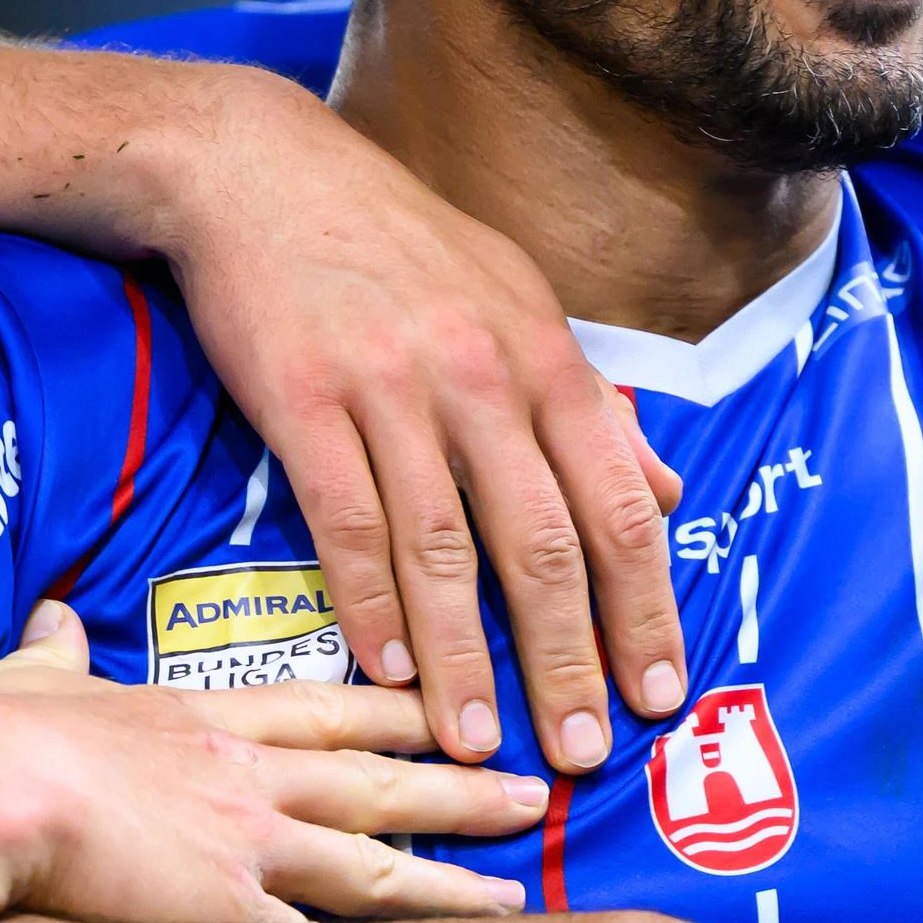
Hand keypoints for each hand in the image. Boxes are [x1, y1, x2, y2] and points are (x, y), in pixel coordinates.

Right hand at [0, 603, 548, 922]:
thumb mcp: (20, 678)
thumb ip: (49, 657)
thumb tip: (50, 619)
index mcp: (196, 718)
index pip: (321, 706)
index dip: (395, 707)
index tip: (454, 705)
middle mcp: (240, 776)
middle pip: (377, 779)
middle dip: (463, 785)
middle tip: (538, 791)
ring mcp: (241, 844)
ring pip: (373, 865)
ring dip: (450, 882)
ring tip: (516, 897)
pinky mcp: (223, 913)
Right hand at [156, 68, 688, 771]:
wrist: (258, 169)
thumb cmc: (395, 242)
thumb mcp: (516, 300)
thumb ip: (591, 403)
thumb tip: (664, 491)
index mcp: (543, 357)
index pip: (617, 504)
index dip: (645, 607)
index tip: (662, 692)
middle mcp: (480, 377)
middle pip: (540, 543)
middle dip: (567, 659)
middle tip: (582, 754)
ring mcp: (389, 389)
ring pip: (443, 549)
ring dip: (464, 660)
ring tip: (480, 745)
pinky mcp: (302, 400)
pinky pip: (346, 520)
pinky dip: (369, 603)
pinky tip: (385, 671)